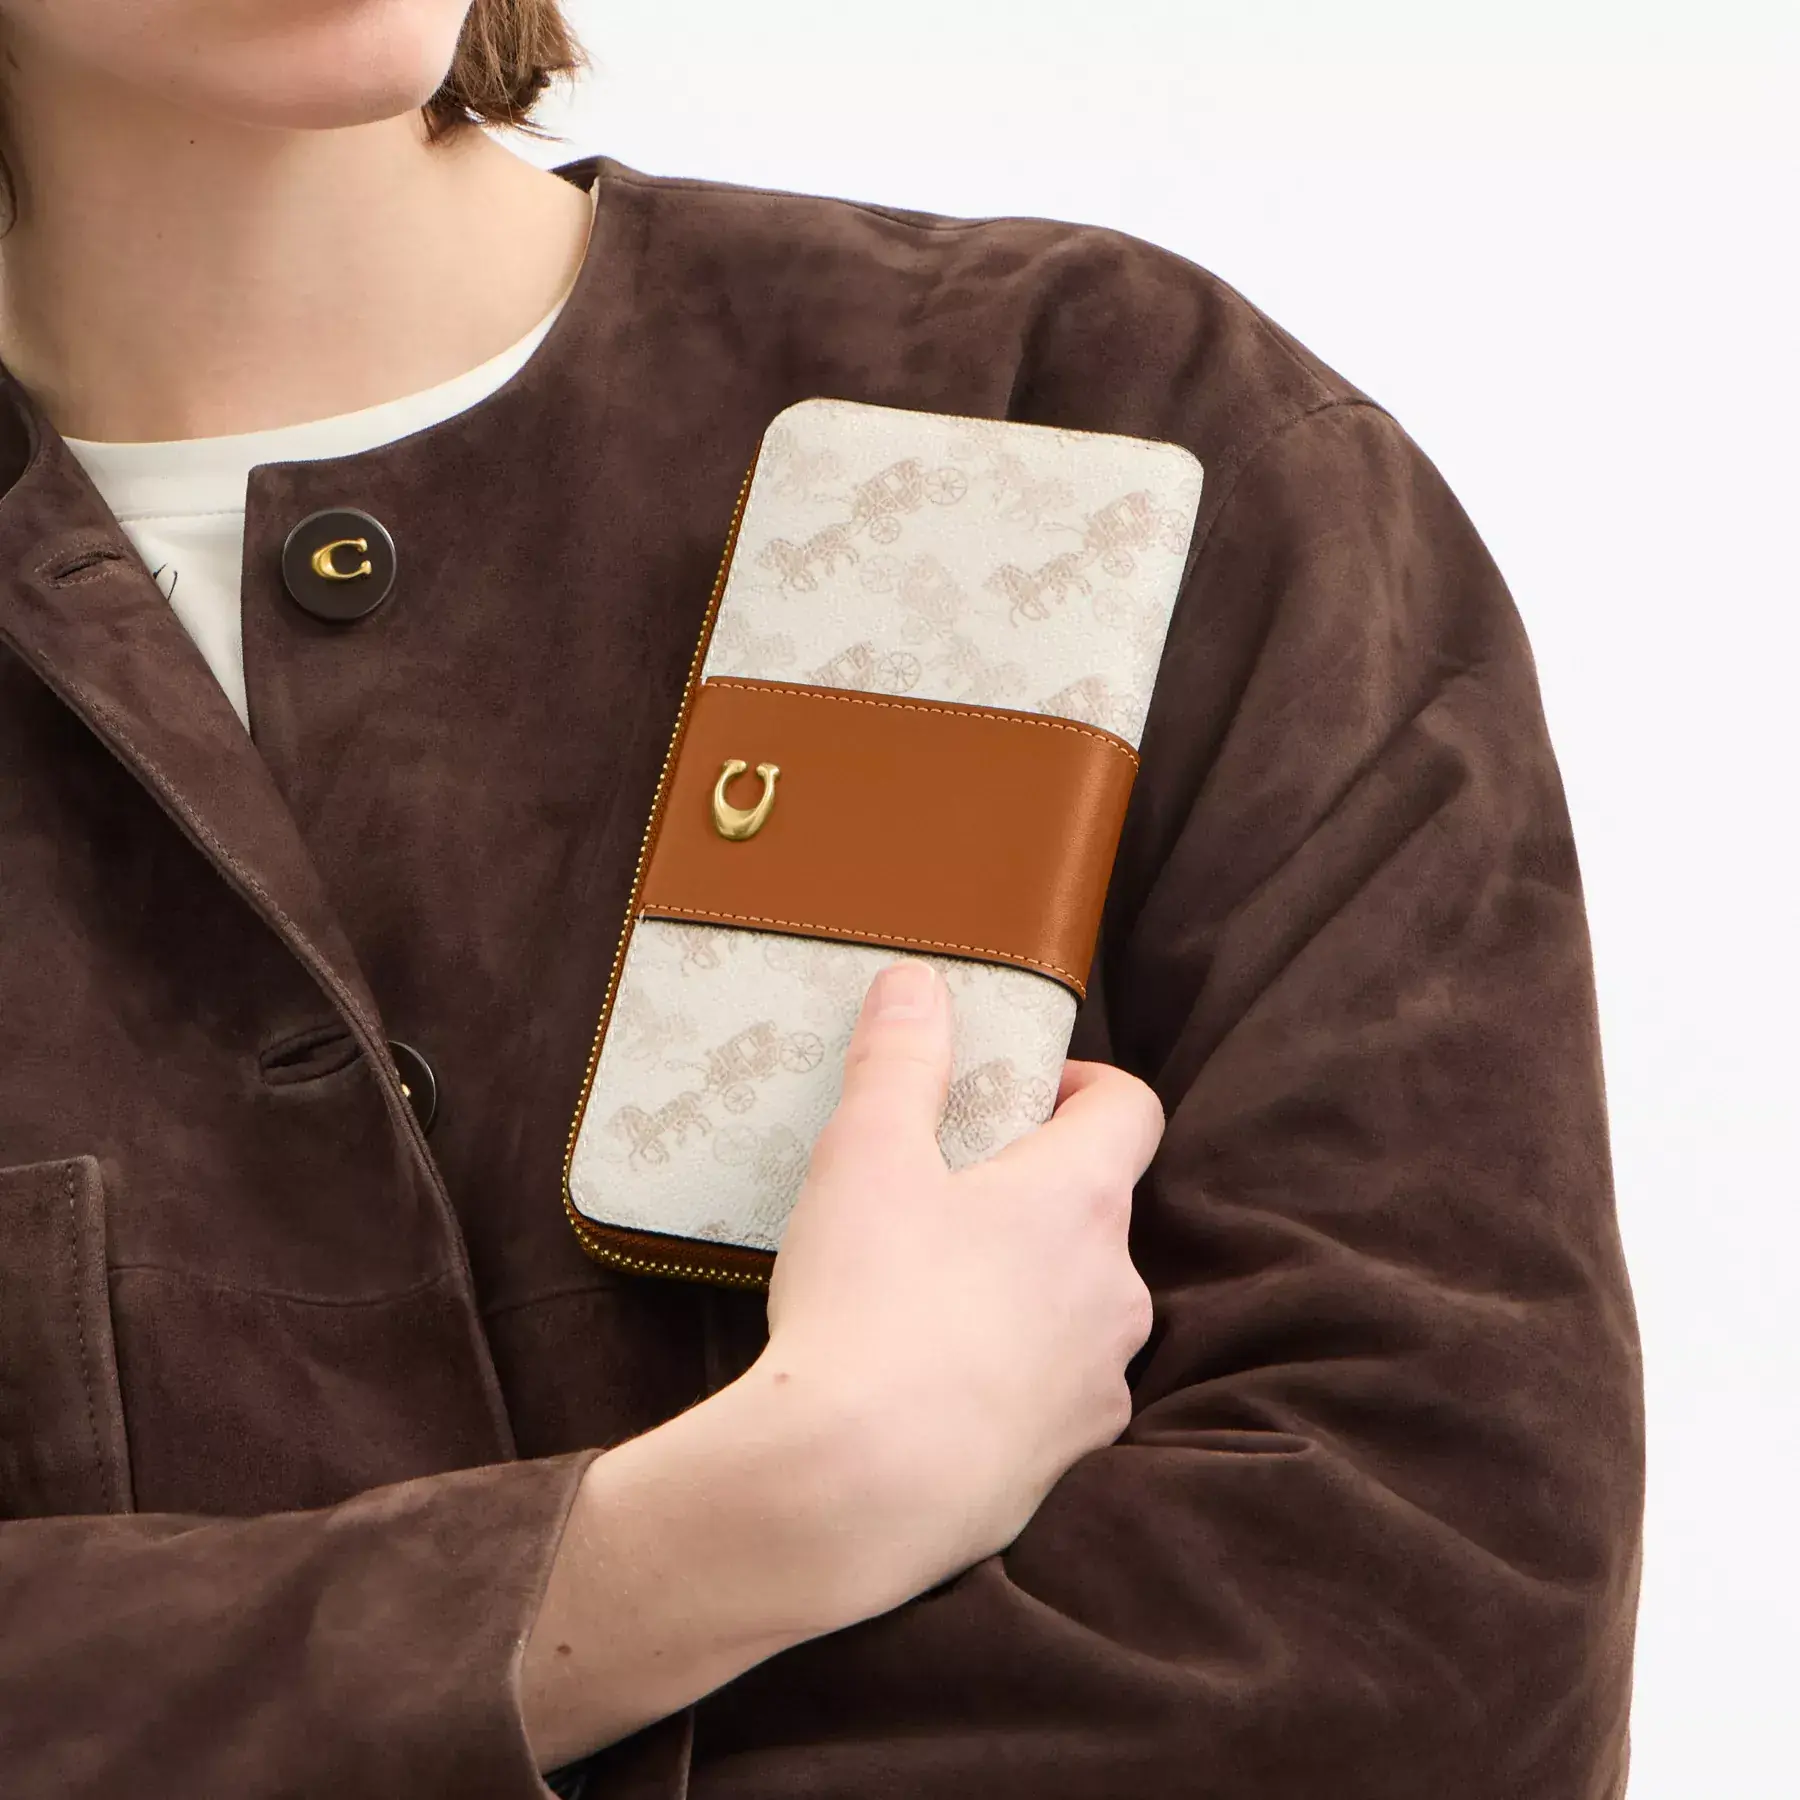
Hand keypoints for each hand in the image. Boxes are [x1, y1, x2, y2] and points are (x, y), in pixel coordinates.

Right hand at [755, 957, 1163, 1613]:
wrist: (857, 1489)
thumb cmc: (869, 1306)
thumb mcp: (864, 1156)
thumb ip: (898, 1060)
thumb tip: (918, 982)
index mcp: (1080, 1198)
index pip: (1131, 1107)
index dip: (1083, 1086)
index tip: (1021, 1094)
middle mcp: (1115, 1287)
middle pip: (1094, 1209)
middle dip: (1028, 1193)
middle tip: (940, 1197)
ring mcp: (1100, 1379)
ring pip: (1075, 1304)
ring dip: (1022, 1286)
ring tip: (924, 1298)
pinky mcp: (1070, 1455)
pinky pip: (1053, 1389)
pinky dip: (1009, 1373)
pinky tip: (931, 1384)